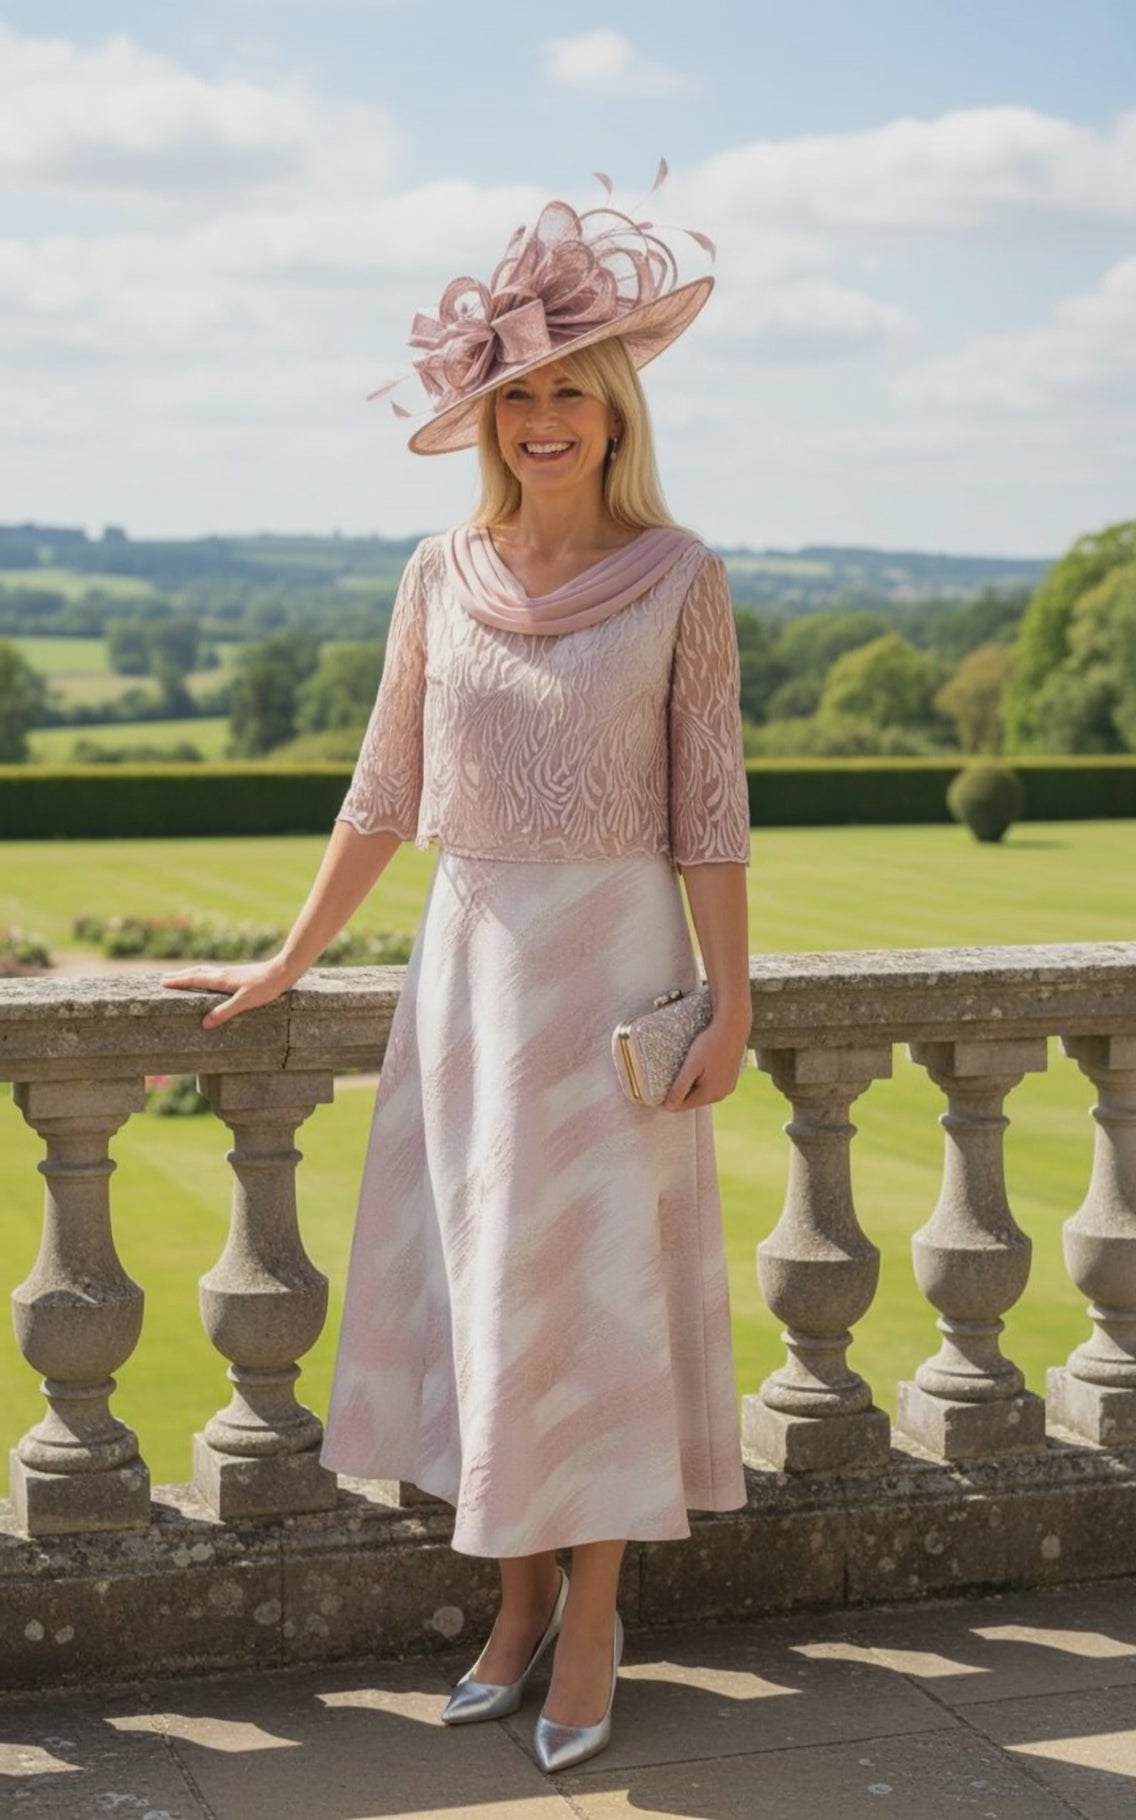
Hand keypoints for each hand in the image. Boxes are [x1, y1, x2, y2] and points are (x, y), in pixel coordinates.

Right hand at [160, 958, 294, 1030]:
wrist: (283, 971)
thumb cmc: (265, 987)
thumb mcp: (244, 1002)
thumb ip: (225, 1012)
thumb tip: (205, 1023)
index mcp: (220, 979)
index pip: (194, 980)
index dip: (178, 981)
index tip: (162, 983)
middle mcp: (223, 973)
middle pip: (196, 973)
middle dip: (180, 976)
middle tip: (164, 979)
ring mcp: (230, 973)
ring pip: (205, 971)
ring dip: (191, 974)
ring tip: (182, 977)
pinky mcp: (238, 974)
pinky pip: (214, 973)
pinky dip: (204, 975)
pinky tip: (210, 980)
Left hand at [662, 1016, 750, 1111]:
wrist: (733, 1027)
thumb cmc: (711, 1044)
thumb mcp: (691, 1067)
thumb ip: (680, 1087)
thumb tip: (669, 1107)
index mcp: (710, 1094)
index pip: (683, 1106)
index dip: (667, 1102)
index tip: (655, 1095)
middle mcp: (721, 1094)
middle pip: (693, 1100)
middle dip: (679, 1095)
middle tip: (666, 1082)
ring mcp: (728, 1086)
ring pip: (702, 1093)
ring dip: (690, 1087)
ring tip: (680, 1074)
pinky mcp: (730, 1078)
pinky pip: (711, 1085)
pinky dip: (701, 1081)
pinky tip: (696, 1070)